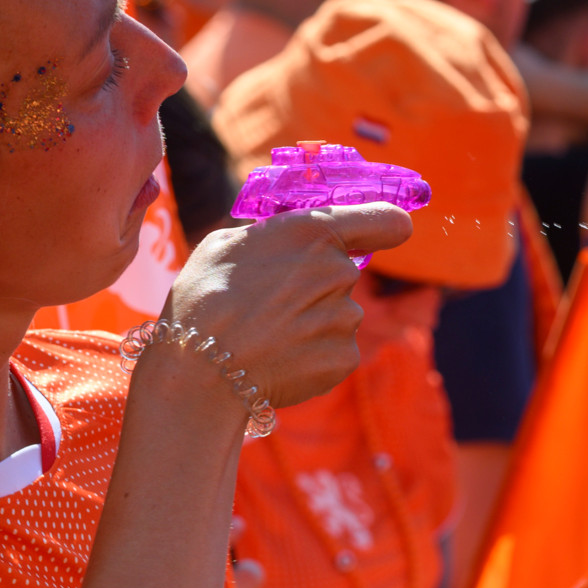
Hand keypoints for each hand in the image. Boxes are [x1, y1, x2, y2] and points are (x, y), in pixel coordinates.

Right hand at [161, 204, 412, 409]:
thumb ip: (274, 236)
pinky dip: (313, 356)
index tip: (384, 233)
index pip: (387, 221)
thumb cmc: (204, 297)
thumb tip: (287, 242)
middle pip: (343, 275)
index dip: (386, 227)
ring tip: (268, 336)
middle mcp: (340, 271)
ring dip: (313, 324)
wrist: (200, 367)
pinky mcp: (345, 358)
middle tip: (272, 304)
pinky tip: (279, 360)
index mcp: (315, 231)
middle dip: (316, 286)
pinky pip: (335, 351)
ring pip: (338, 315)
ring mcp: (347, 317)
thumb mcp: (228, 242)